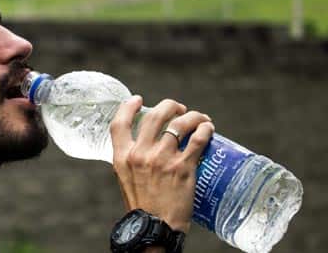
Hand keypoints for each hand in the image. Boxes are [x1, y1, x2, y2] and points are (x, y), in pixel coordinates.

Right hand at [110, 96, 213, 232]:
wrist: (154, 229)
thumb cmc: (142, 208)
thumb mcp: (126, 180)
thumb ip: (131, 161)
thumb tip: (143, 146)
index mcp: (122, 157)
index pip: (119, 123)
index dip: (128, 106)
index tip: (137, 100)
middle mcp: (141, 154)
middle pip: (155, 115)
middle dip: (169, 106)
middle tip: (178, 109)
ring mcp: (162, 159)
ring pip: (180, 123)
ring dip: (192, 116)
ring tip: (199, 118)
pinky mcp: (183, 167)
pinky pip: (198, 139)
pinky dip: (205, 129)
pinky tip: (208, 129)